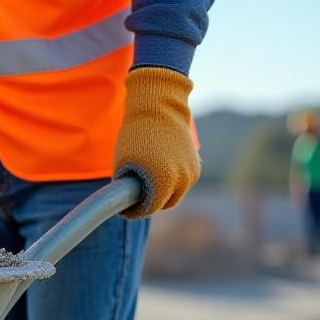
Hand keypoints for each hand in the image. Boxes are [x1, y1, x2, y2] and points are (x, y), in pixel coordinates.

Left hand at [113, 67, 200, 217]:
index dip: (135, 211)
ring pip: (176, 194)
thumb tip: (126, 204)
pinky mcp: (196, 165)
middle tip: (135, 198)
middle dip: (150, 203)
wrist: (158, 108)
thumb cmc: (135, 135)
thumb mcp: (123, 163)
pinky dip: (173, 182)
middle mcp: (182, 179)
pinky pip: (183, 183)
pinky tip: (160, 172)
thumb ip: (127, 188)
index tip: (125, 209)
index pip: (150, 208)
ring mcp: (192, 172)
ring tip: (146, 184)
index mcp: (163, 180)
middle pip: (165, 203)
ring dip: (163, 193)